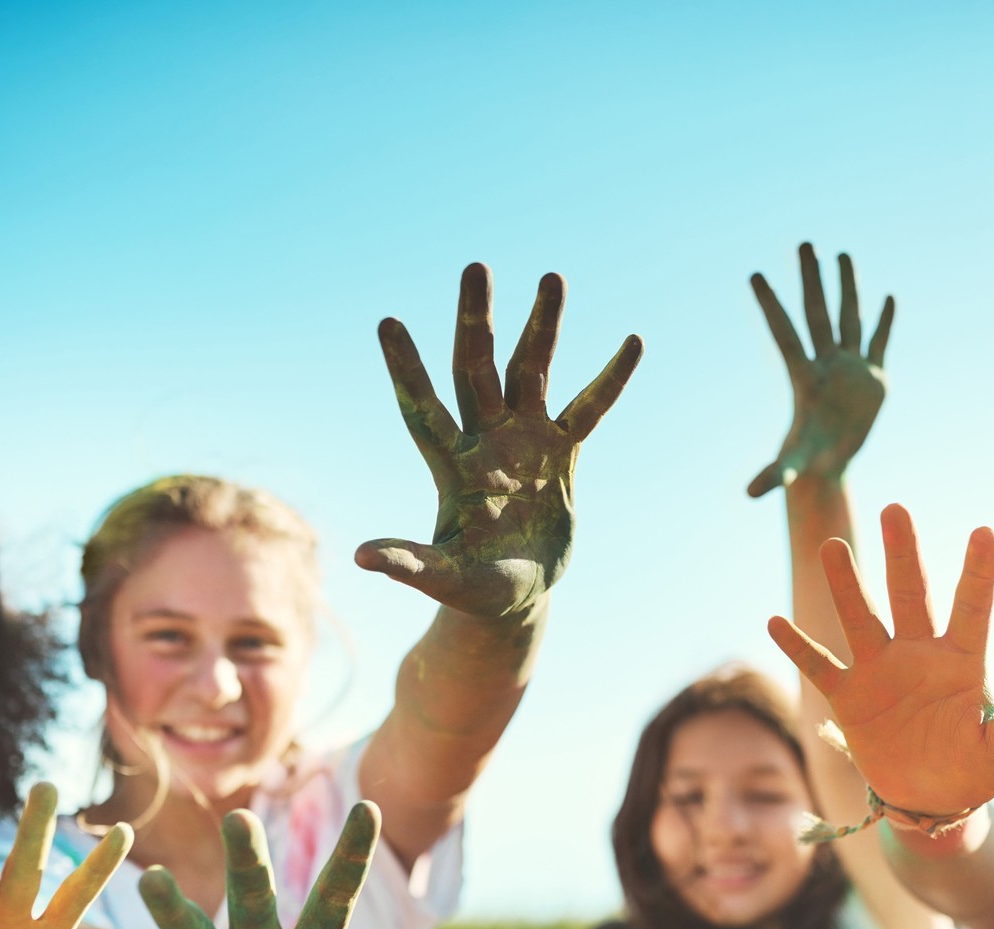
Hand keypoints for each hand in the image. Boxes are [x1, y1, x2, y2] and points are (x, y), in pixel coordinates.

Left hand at [356, 263, 643, 617]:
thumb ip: (411, 565)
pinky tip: (632, 341)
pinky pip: (588, 407)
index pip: (422, 408)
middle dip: (475, 319)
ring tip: (552, 275)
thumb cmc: (475, 591)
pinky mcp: (562, 453)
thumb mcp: (445, 581)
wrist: (516, 597)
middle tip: (476, 266)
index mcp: (450, 467)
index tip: (386, 322)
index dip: (406, 368)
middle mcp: (484, 441)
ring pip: (531, 371)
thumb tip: (362, 557)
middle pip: (475, 369)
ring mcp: (524, 441)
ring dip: (541, 326)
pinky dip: (609, 378)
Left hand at [747, 243, 894, 496]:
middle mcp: (825, 364)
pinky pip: (880, 343)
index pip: (784, 332)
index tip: (754, 273)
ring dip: (847, 287)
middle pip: (817, 313)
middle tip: (804, 243)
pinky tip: (888, 297)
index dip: (770, 304)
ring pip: (849, 318)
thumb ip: (774, 475)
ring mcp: (850, 368)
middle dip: (811, 279)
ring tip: (842, 254)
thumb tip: (750, 494)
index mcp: (803, 377)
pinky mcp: (874, 378)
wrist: (831, 465)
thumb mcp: (792, 468)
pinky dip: (885, 321)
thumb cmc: (807, 463)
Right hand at [768, 505, 993, 815]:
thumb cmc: (971, 771)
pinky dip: (798, 647)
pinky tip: (775, 622)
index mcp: (961, 663)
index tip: (985, 532)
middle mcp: (918, 655)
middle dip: (902, 553)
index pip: (971, 608)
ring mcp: (879, 673)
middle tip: (895, 509)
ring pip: (860, 618)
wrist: (928, 800)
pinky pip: (820, 667)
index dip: (978, 572)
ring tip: (832, 546)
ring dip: (846, 584)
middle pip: (909, 595)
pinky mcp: (849, 698)